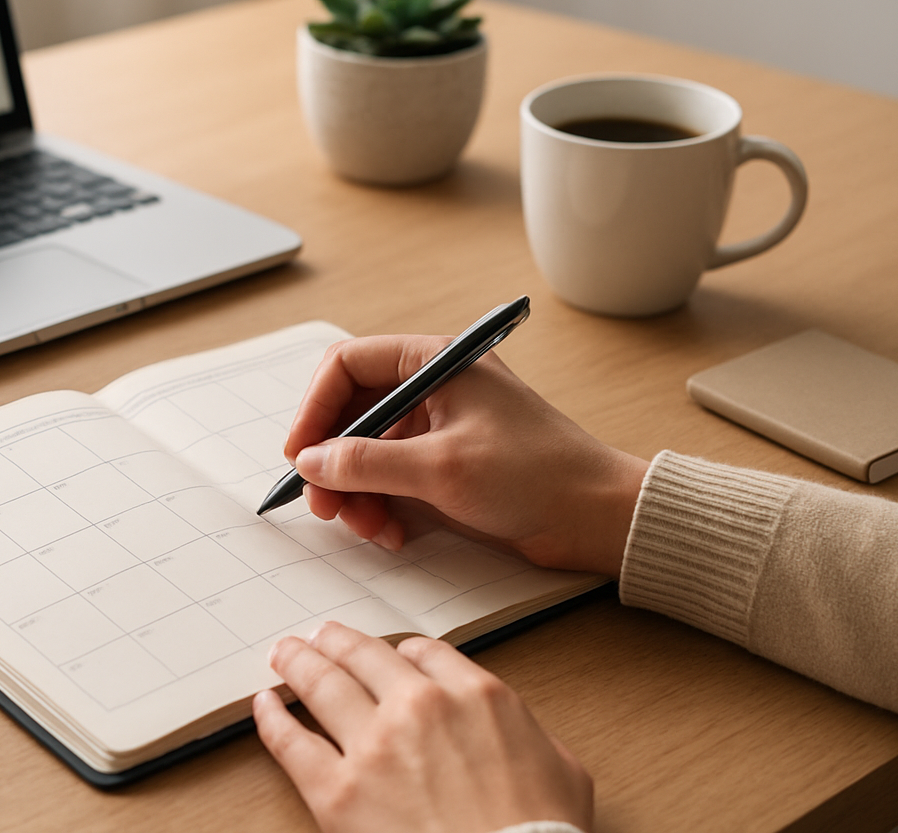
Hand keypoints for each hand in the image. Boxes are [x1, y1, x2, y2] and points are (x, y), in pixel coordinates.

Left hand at [255, 622, 593, 832]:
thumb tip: (512, 730)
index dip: (401, 653)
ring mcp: (374, 746)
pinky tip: (265, 705)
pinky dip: (273, 718)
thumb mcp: (562, 768)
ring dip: (298, 662)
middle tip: (320, 636)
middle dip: (337, 641)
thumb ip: (528, 731)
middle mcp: (419, 707)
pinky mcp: (338, 792)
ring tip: (284, 654)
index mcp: (475, 694)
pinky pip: (291, 742)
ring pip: (322, 684)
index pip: (424, 652)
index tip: (390, 656)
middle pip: (364, 655)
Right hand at [283, 336, 647, 575]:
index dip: (314, 408)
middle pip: (350, 414)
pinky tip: (393, 534)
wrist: (597, 517)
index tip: (301, 454)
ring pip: (364, 453)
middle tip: (325, 505)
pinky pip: (389, 480)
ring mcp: (436, 428)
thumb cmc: (537, 475)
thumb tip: (312, 462)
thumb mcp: (442, 467)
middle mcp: (430, 388)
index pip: (347, 365)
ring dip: (354, 492)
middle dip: (333, 462)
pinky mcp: (443, 465)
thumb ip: (367, 462)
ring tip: (368, 528)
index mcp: (434, 362)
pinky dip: (381, 507)